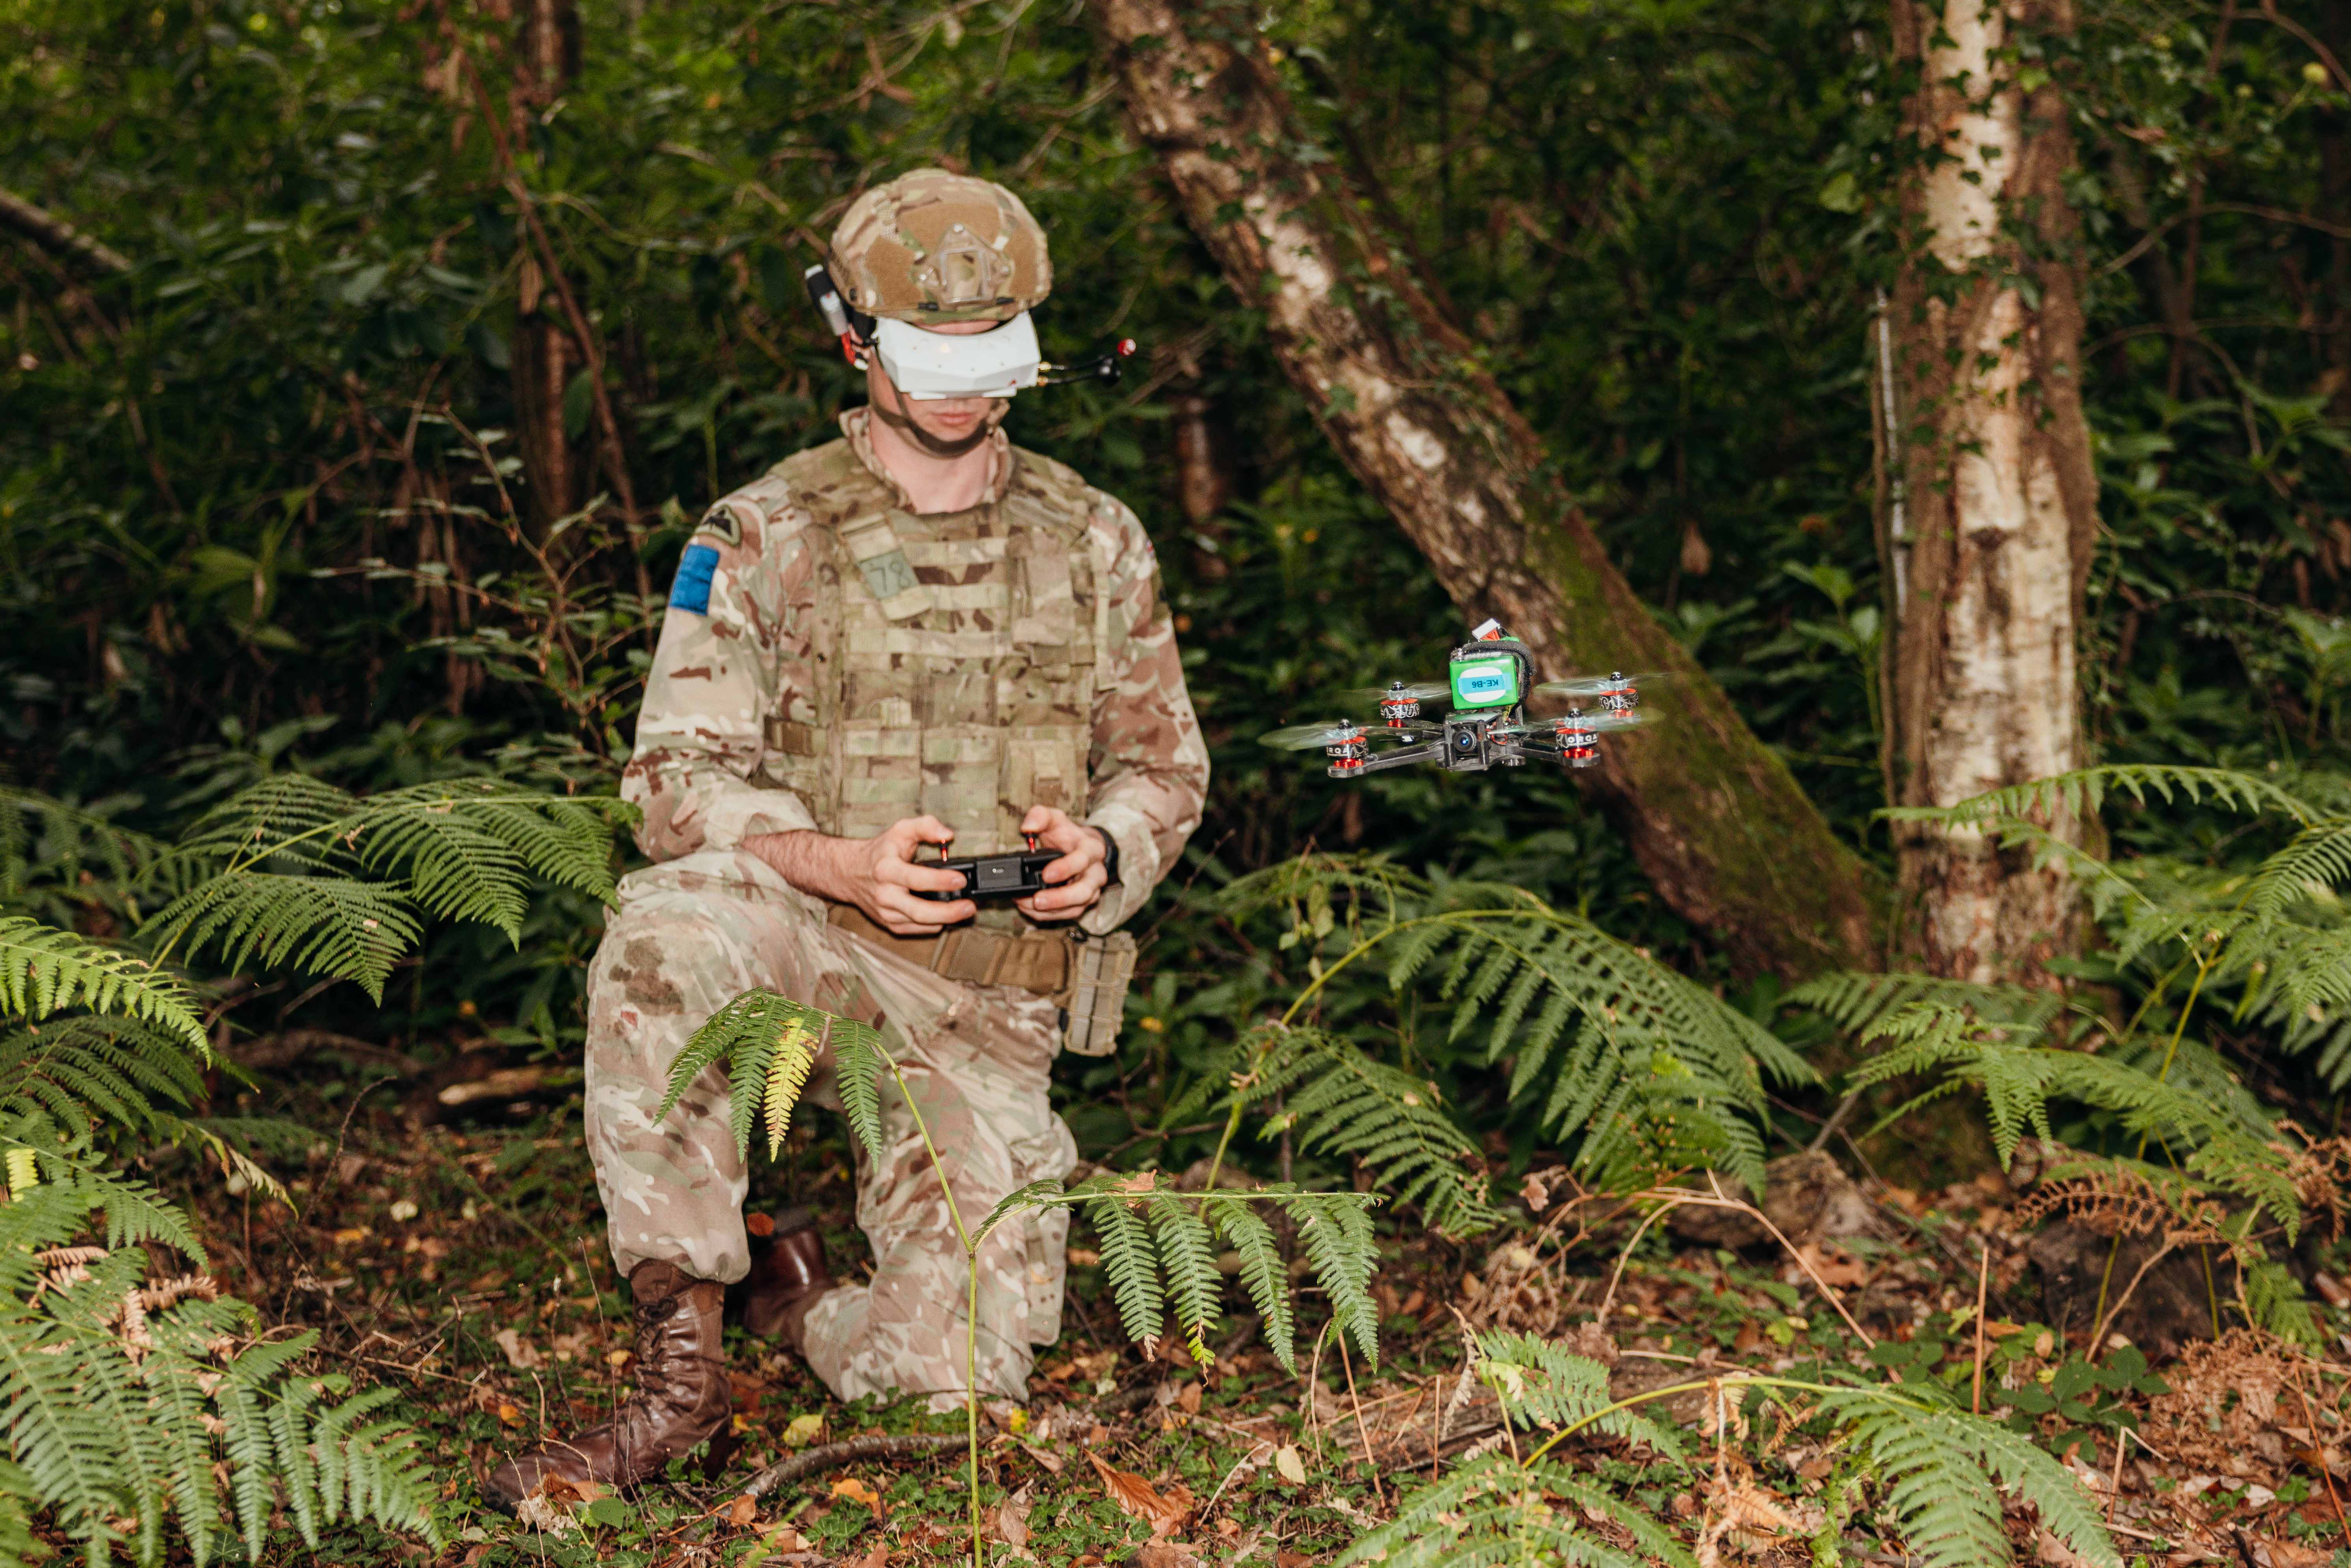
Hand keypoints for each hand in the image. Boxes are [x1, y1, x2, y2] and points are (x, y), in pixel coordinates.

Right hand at [746, 815, 974, 934]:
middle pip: (919, 910)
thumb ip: (926, 826)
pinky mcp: (888, 923)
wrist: (850, 872)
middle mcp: (884, 894)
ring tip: (965, 911)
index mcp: (887, 869)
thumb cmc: (881, 851)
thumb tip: (948, 835)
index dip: (940, 880)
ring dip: (946, 919)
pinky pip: (915, 929)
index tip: (960, 879)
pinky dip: (932, 925)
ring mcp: (885, 912)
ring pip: (919, 923)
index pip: (916, 878)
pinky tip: (946, 917)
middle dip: (948, 911)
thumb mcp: (900, 830)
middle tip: (969, 906)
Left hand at [1015, 806, 1109, 923]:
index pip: (1083, 859)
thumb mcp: (1054, 819)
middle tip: (1037, 900)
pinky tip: (1029, 909)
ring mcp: (1091, 891)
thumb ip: (1040, 816)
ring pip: (1077, 908)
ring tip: (1027, 906)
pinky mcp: (1082, 904)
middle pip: (1084, 891)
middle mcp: (1096, 873)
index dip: (1066, 868)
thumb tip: (1027, 827)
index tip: (1046, 874)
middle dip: (1060, 898)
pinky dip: (1048, 915)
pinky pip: (1068, 915)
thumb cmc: (1066, 835)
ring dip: (1051, 911)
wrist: (1080, 848)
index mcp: (1091, 849)